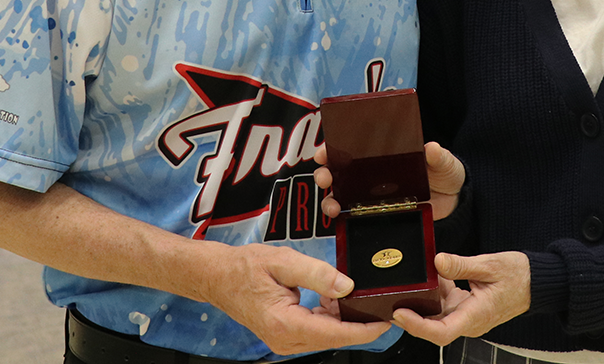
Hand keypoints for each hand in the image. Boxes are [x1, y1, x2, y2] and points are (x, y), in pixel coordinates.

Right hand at [199, 242, 390, 354]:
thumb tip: (348, 286)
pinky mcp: (285, 337)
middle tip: (373, 300)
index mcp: (285, 324)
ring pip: (327, 336)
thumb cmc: (245, 267)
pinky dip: (328, 317)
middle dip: (356, 321)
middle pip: (334, 338)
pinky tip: (329, 298)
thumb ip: (318, 274)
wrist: (218, 277)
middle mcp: (285, 340)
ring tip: (344, 292)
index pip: (335, 334)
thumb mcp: (283, 261)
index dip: (364, 329)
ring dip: (341, 317)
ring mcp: (284, 342)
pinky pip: (316, 332)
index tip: (386, 321)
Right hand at [314, 142, 464, 220]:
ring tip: (331, 206)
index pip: (352, 148)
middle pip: (339, 172)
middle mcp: (372, 175)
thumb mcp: (444, 161)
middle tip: (324, 177)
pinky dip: (343, 218)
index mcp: (384, 156)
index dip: (333, 148)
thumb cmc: (446, 174)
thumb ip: (438, 156)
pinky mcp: (378, 215)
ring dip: (329, 200)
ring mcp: (373, 196)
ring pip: (341, 196)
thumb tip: (431, 148)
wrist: (455, 202)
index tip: (324, 151)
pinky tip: (340, 218)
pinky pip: (355, 217)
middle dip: (324, 173)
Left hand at [392, 251, 530, 344]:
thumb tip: (437, 261)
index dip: (418, 326)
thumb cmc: (519, 276)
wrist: (535, 282)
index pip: (442, 332)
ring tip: (412, 284)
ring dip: (424, 302)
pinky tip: (434, 276)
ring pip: (437, 316)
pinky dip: (436, 293)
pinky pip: (445, 305)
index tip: (400, 314)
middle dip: (412, 315)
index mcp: (476, 316)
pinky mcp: (466, 309)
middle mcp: (469, 321)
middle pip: (434, 327)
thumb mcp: (490, 264)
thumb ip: (462, 264)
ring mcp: (467, 317)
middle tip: (392, 298)